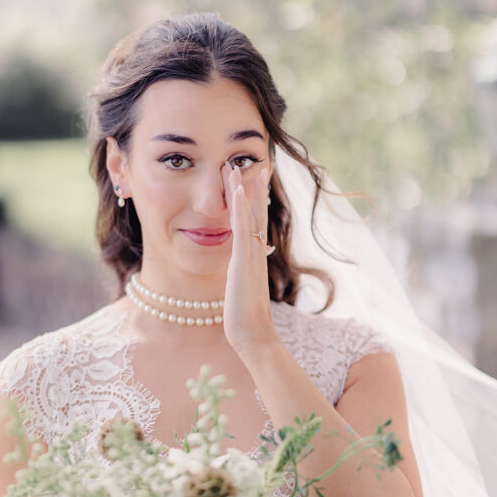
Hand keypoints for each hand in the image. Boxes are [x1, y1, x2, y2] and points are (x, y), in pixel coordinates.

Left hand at [221, 160, 276, 355]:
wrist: (253, 335)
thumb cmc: (245, 317)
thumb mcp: (243, 288)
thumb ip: (245, 272)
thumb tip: (246, 265)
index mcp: (255, 256)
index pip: (256, 221)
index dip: (256, 199)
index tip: (255, 178)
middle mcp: (257, 251)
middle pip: (257, 211)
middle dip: (256, 186)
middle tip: (258, 160)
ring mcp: (252, 254)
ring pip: (250, 214)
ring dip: (244, 188)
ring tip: (238, 165)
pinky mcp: (243, 260)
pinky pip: (242, 228)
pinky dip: (241, 207)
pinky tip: (238, 189)